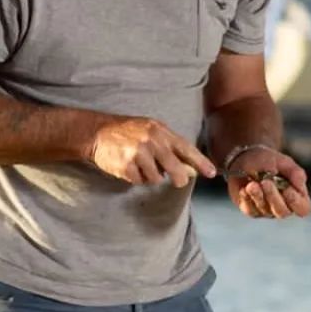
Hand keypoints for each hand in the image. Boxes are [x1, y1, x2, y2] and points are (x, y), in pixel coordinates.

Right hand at [89, 116, 217, 187]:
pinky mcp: (126, 166)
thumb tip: (188, 167)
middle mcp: (151, 142)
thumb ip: (169, 145)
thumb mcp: (151, 130)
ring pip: (156, 178)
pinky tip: (130, 167)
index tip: (211, 173)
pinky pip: (139, 181)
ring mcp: (138, 154)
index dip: (200, 162)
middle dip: (179, 178)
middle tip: (178, 180)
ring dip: (150, 176)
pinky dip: (136, 178)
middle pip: (176, 169)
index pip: (186, 149)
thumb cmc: (128, 131)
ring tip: (141, 165)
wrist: (99, 132)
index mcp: (160, 132)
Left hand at [226, 147, 310, 217]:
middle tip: (266, 182)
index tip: (287, 189)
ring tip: (252, 184)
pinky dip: (247, 199)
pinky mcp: (251, 209)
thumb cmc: (269, 161)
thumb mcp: (284, 162)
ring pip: (265, 211)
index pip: (302, 208)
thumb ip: (296, 173)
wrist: (245, 158)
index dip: (295, 202)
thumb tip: (300, 186)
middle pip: (282, 212)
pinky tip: (244, 189)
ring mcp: (266, 210)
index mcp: (296, 197)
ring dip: (259, 196)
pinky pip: (250, 210)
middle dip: (274, 197)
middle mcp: (283, 207)